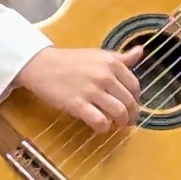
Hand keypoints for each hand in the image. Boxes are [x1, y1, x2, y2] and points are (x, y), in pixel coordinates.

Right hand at [16, 45, 143, 132]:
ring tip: (115, 124)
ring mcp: (92, 91)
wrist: (41, 65)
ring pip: (118, 113)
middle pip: (129, 102)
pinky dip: (104, 127)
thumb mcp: (97, 55)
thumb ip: (120, 57)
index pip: (135, 86)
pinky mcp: (78, 105)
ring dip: (120, 123)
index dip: (135, 99)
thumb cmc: (70, 61)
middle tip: (126, 120)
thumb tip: (139, 51)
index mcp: (111, 62)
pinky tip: (100, 126)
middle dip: (131, 115)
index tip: (131, 104)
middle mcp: (104, 76)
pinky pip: (100, 122)